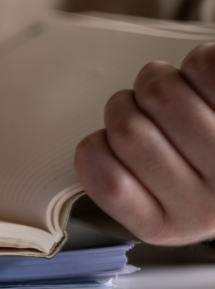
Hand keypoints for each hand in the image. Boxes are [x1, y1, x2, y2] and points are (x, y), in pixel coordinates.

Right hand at [75, 43, 214, 244]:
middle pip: (127, 130)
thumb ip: (117, 177)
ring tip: (177, 91)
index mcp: (165, 226)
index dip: (97, 144)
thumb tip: (86, 155)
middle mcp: (204, 206)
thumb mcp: (154, 199)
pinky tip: (203, 84)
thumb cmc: (199, 172)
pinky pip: (202, 66)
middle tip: (146, 110)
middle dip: (126, 104)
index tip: (114, 141)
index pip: (104, 180)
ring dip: (158, 77)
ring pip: (160, 92)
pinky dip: (195, 62)